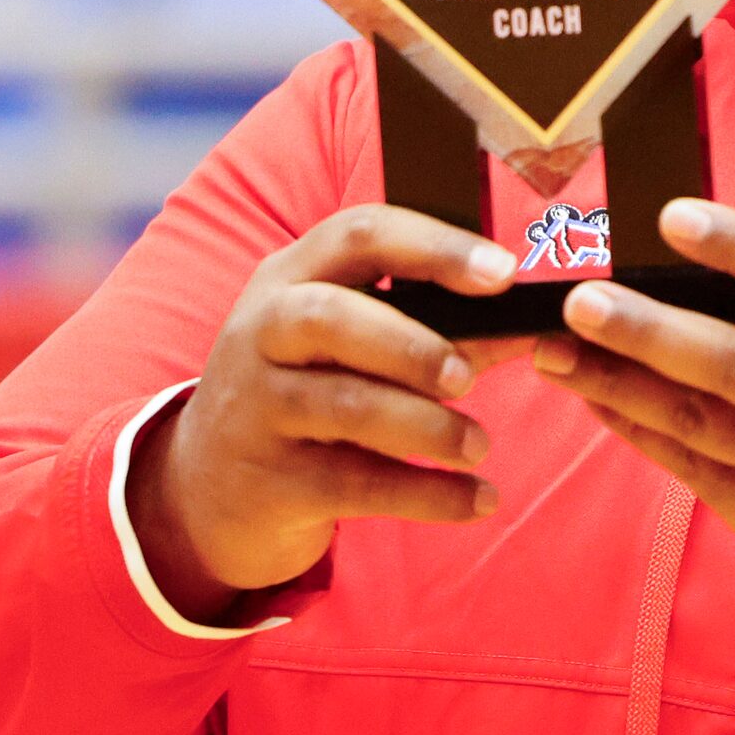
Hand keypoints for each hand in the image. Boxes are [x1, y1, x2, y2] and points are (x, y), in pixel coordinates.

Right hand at [130, 205, 527, 621]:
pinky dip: (428, 494)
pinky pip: (357, 485)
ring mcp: (257, 408)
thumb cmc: (307, 395)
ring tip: (479, 446)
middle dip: (413, 344)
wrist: (204, 490)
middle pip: (332, 316)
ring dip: (429, 427)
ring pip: (346, 406)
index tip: (504, 273)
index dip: (435, 247)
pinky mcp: (269, 482)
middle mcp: (261, 331)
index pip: (358, 235)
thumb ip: (438, 332)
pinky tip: (477, 500)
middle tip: (469, 376)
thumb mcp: (350, 348)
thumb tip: (530, 327)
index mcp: (290, 278)